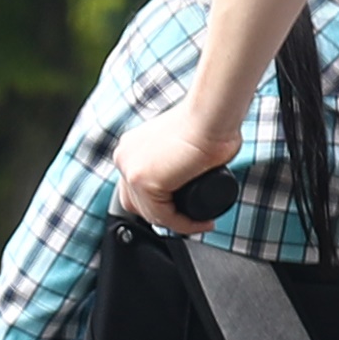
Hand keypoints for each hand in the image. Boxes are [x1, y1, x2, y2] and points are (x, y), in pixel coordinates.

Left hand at [121, 68, 255, 239]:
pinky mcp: (143, 181)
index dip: (160, 205)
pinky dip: (184, 225)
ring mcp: (131, 170)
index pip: (136, 189)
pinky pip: (164, 217)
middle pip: (138, 204)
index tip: (184, 209)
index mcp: (130, 148)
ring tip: (201, 221)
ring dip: (178, 223)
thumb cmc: (210, 123)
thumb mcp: (182, 144)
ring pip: (151, 214)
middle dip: (165, 216)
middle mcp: (124, 157)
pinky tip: (202, 223)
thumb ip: (175, 157)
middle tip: (191, 217)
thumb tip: (186, 175)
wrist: (214, 114)